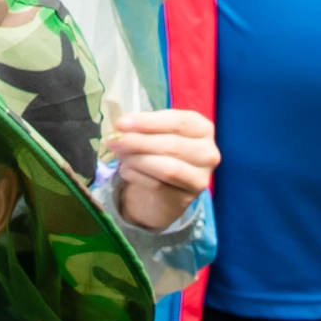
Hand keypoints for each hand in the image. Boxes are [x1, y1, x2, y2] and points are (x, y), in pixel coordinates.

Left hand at [103, 106, 218, 232]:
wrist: (168, 187)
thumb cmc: (162, 150)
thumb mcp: (157, 132)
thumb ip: (143, 126)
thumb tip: (121, 126)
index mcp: (203, 129)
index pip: (178, 122)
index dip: (148, 122)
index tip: (122, 123)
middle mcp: (208, 153)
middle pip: (172, 145)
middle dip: (138, 142)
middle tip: (113, 140)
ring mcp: (199, 178)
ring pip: (167, 167)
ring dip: (136, 159)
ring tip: (118, 154)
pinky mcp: (185, 198)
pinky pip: (157, 185)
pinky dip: (136, 175)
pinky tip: (126, 169)